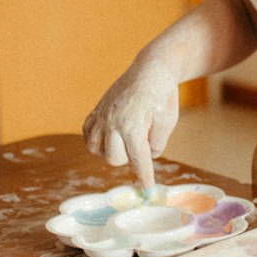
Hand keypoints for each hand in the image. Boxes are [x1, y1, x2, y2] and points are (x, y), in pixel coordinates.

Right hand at [83, 55, 178, 190]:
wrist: (151, 68)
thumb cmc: (162, 94)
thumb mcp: (168, 121)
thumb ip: (157, 143)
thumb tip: (147, 156)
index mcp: (132, 125)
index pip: (138, 159)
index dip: (144, 175)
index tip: (147, 187)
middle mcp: (113, 121)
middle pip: (114, 158)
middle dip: (129, 158)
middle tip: (142, 146)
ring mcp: (102, 115)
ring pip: (96, 149)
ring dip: (110, 151)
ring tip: (124, 143)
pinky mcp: (97, 110)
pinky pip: (87, 134)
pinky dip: (96, 140)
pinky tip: (109, 138)